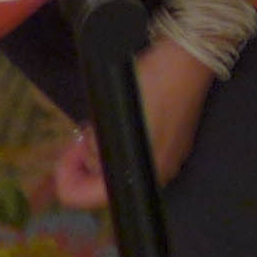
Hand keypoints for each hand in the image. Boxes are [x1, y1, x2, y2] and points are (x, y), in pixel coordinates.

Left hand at [51, 38, 212, 211]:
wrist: (188, 59)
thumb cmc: (149, 85)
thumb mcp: (110, 116)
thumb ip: (94, 148)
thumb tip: (87, 161)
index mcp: (140, 174)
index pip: (86, 198)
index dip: (67, 176)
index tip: (68, 149)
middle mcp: (157, 174)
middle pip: (105, 184)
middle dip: (86, 161)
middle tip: (83, 131)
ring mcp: (170, 158)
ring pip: (122, 166)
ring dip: (104, 148)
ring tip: (101, 119)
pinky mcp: (177, 141)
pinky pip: (139, 152)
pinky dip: (123, 141)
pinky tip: (123, 117)